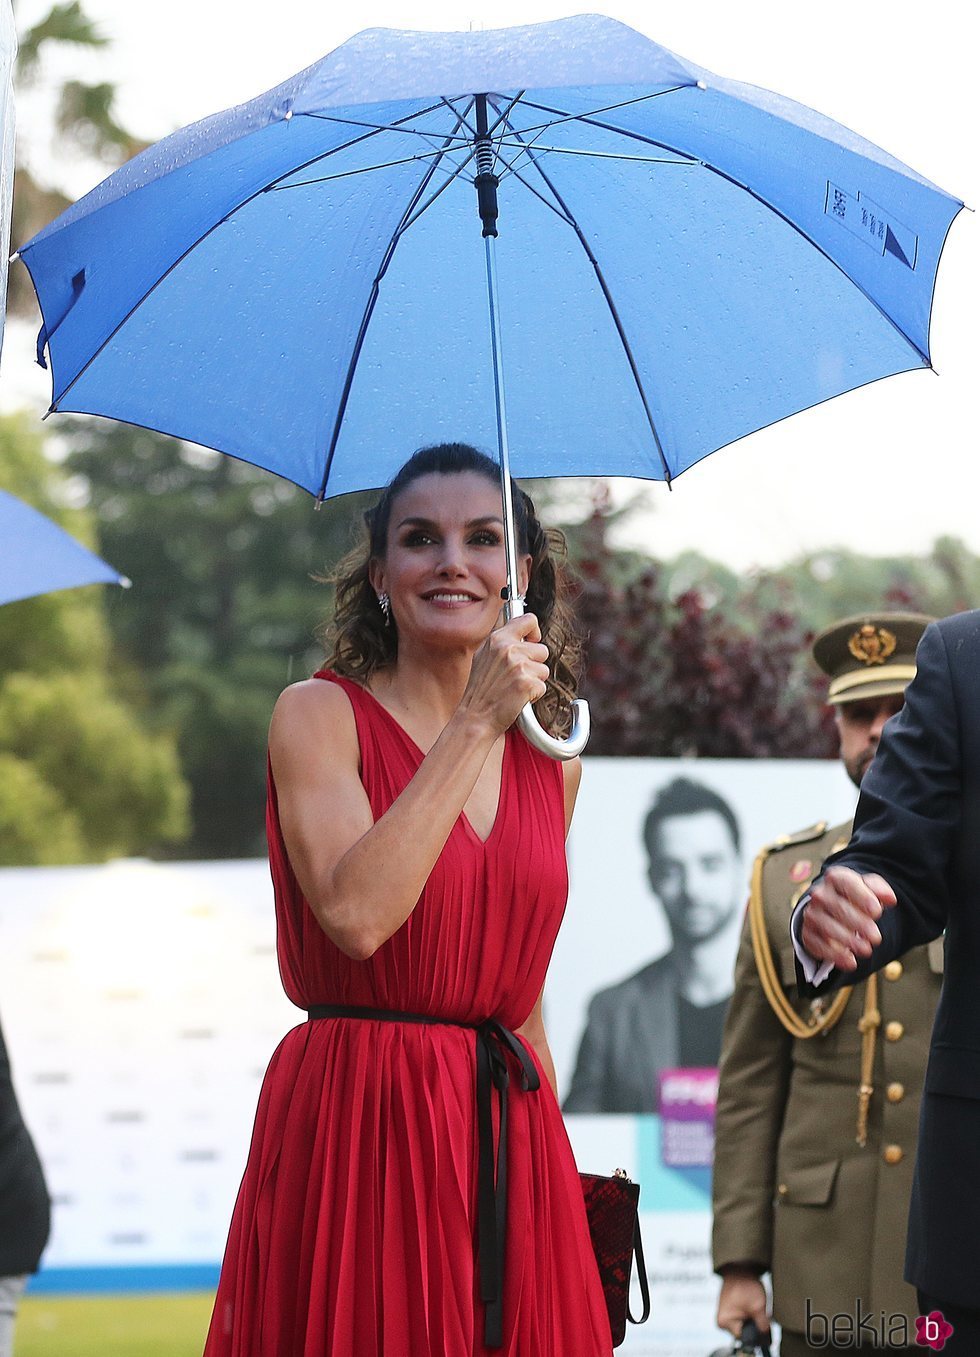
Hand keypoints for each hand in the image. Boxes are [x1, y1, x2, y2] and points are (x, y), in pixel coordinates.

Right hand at [459, 612, 549, 735]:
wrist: (475, 717)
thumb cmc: (480, 691)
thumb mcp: (484, 657)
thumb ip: (502, 643)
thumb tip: (523, 633)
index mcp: (497, 638)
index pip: (529, 620)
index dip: (534, 632)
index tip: (531, 642)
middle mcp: (508, 649)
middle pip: (542, 649)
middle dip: (534, 664)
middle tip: (515, 677)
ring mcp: (519, 665)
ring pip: (544, 669)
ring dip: (534, 680)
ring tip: (514, 687)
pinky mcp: (527, 683)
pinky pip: (543, 686)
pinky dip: (533, 695)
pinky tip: (517, 698)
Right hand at [716, 1269, 769, 1338]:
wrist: (740, 1268)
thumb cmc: (745, 1284)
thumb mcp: (758, 1306)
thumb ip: (762, 1326)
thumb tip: (766, 1338)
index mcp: (724, 1323)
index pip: (745, 1338)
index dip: (755, 1331)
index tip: (759, 1319)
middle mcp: (722, 1322)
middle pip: (744, 1333)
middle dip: (754, 1324)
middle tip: (756, 1310)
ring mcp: (725, 1317)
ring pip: (745, 1326)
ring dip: (752, 1319)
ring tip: (753, 1305)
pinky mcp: (730, 1312)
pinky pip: (743, 1320)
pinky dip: (749, 1314)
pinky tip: (750, 1305)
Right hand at [801, 866, 896, 970]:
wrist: (830, 908)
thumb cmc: (854, 897)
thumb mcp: (867, 888)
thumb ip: (879, 889)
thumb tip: (890, 898)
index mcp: (835, 878)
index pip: (846, 883)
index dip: (862, 897)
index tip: (877, 912)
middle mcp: (819, 894)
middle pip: (838, 907)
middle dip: (858, 924)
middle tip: (876, 938)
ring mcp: (811, 914)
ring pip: (826, 926)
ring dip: (847, 940)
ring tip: (866, 950)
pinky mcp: (807, 934)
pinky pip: (817, 944)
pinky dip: (834, 955)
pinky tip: (850, 962)